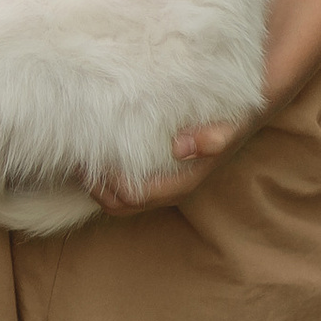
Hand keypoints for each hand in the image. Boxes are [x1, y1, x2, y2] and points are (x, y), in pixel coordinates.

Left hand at [89, 113, 252, 217]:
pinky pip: (123, 190)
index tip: (90, 161)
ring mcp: (161, 186)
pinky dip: (104, 180)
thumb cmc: (232, 120)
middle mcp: (169, 190)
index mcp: (180, 184)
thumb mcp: (229, 125)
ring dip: (97, 186)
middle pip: (120, 205)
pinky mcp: (156, 176)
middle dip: (96, 188)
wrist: (243, 115)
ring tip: (80, 160)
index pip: (133, 196)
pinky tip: (93, 158)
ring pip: (119, 202)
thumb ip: (213, 138)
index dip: (108, 183)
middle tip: (77, 161)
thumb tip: (181, 148)